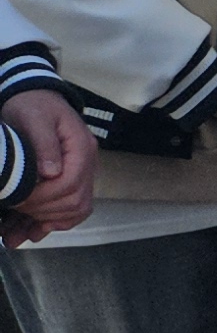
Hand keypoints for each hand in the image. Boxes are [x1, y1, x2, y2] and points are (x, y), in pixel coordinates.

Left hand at [0, 89, 93, 241]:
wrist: (35, 98)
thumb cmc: (33, 105)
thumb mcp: (33, 117)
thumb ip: (43, 143)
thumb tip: (52, 173)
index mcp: (82, 149)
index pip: (70, 185)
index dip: (43, 198)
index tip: (16, 200)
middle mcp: (88, 165)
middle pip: (75, 202)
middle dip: (41, 213)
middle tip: (12, 212)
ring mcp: (82, 174)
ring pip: (74, 211)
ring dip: (45, 224)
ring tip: (15, 234)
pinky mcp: (71, 181)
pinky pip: (70, 210)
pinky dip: (51, 224)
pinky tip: (31, 232)